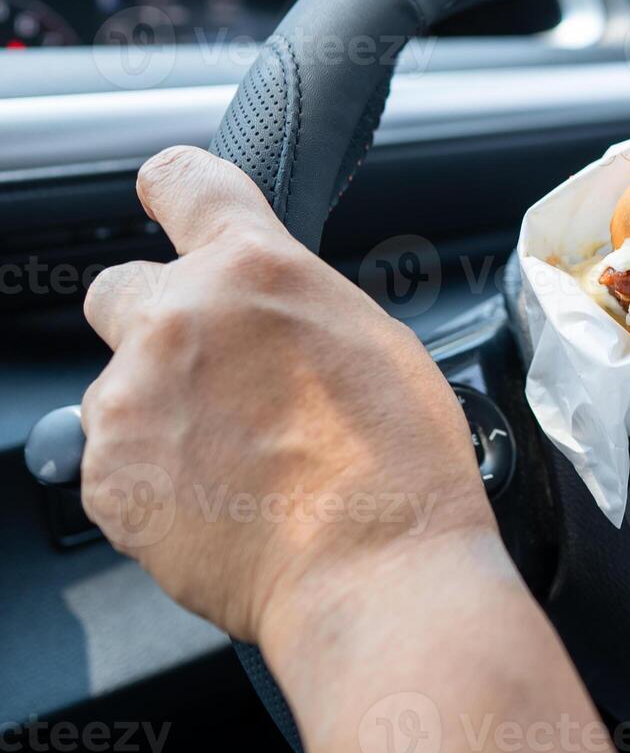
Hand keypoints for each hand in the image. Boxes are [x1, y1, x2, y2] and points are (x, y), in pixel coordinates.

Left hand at [79, 146, 493, 643]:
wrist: (373, 571)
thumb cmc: (399, 465)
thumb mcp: (373, 341)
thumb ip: (294, 306)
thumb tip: (269, 316)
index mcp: (255, 270)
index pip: (183, 181)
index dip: (173, 189)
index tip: (166, 199)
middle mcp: (178, 318)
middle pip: (120, 289)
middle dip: (160, 324)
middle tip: (219, 381)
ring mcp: (129, 399)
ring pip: (117, 385)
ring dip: (160, 411)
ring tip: (237, 464)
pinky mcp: (107, 475)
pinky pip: (113, 459)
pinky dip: (152, 478)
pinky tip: (218, 501)